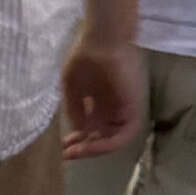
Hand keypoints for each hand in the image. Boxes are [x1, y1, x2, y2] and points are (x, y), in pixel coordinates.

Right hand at [62, 40, 141, 158]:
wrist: (102, 39)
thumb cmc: (85, 55)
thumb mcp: (71, 84)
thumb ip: (74, 107)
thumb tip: (79, 128)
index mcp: (98, 102)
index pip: (90, 129)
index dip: (77, 140)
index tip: (62, 147)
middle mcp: (111, 108)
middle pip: (100, 137)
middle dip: (84, 148)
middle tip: (68, 154)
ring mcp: (122, 108)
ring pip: (113, 139)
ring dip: (96, 149)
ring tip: (78, 152)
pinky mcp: (133, 107)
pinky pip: (126, 133)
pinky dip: (110, 143)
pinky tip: (93, 144)